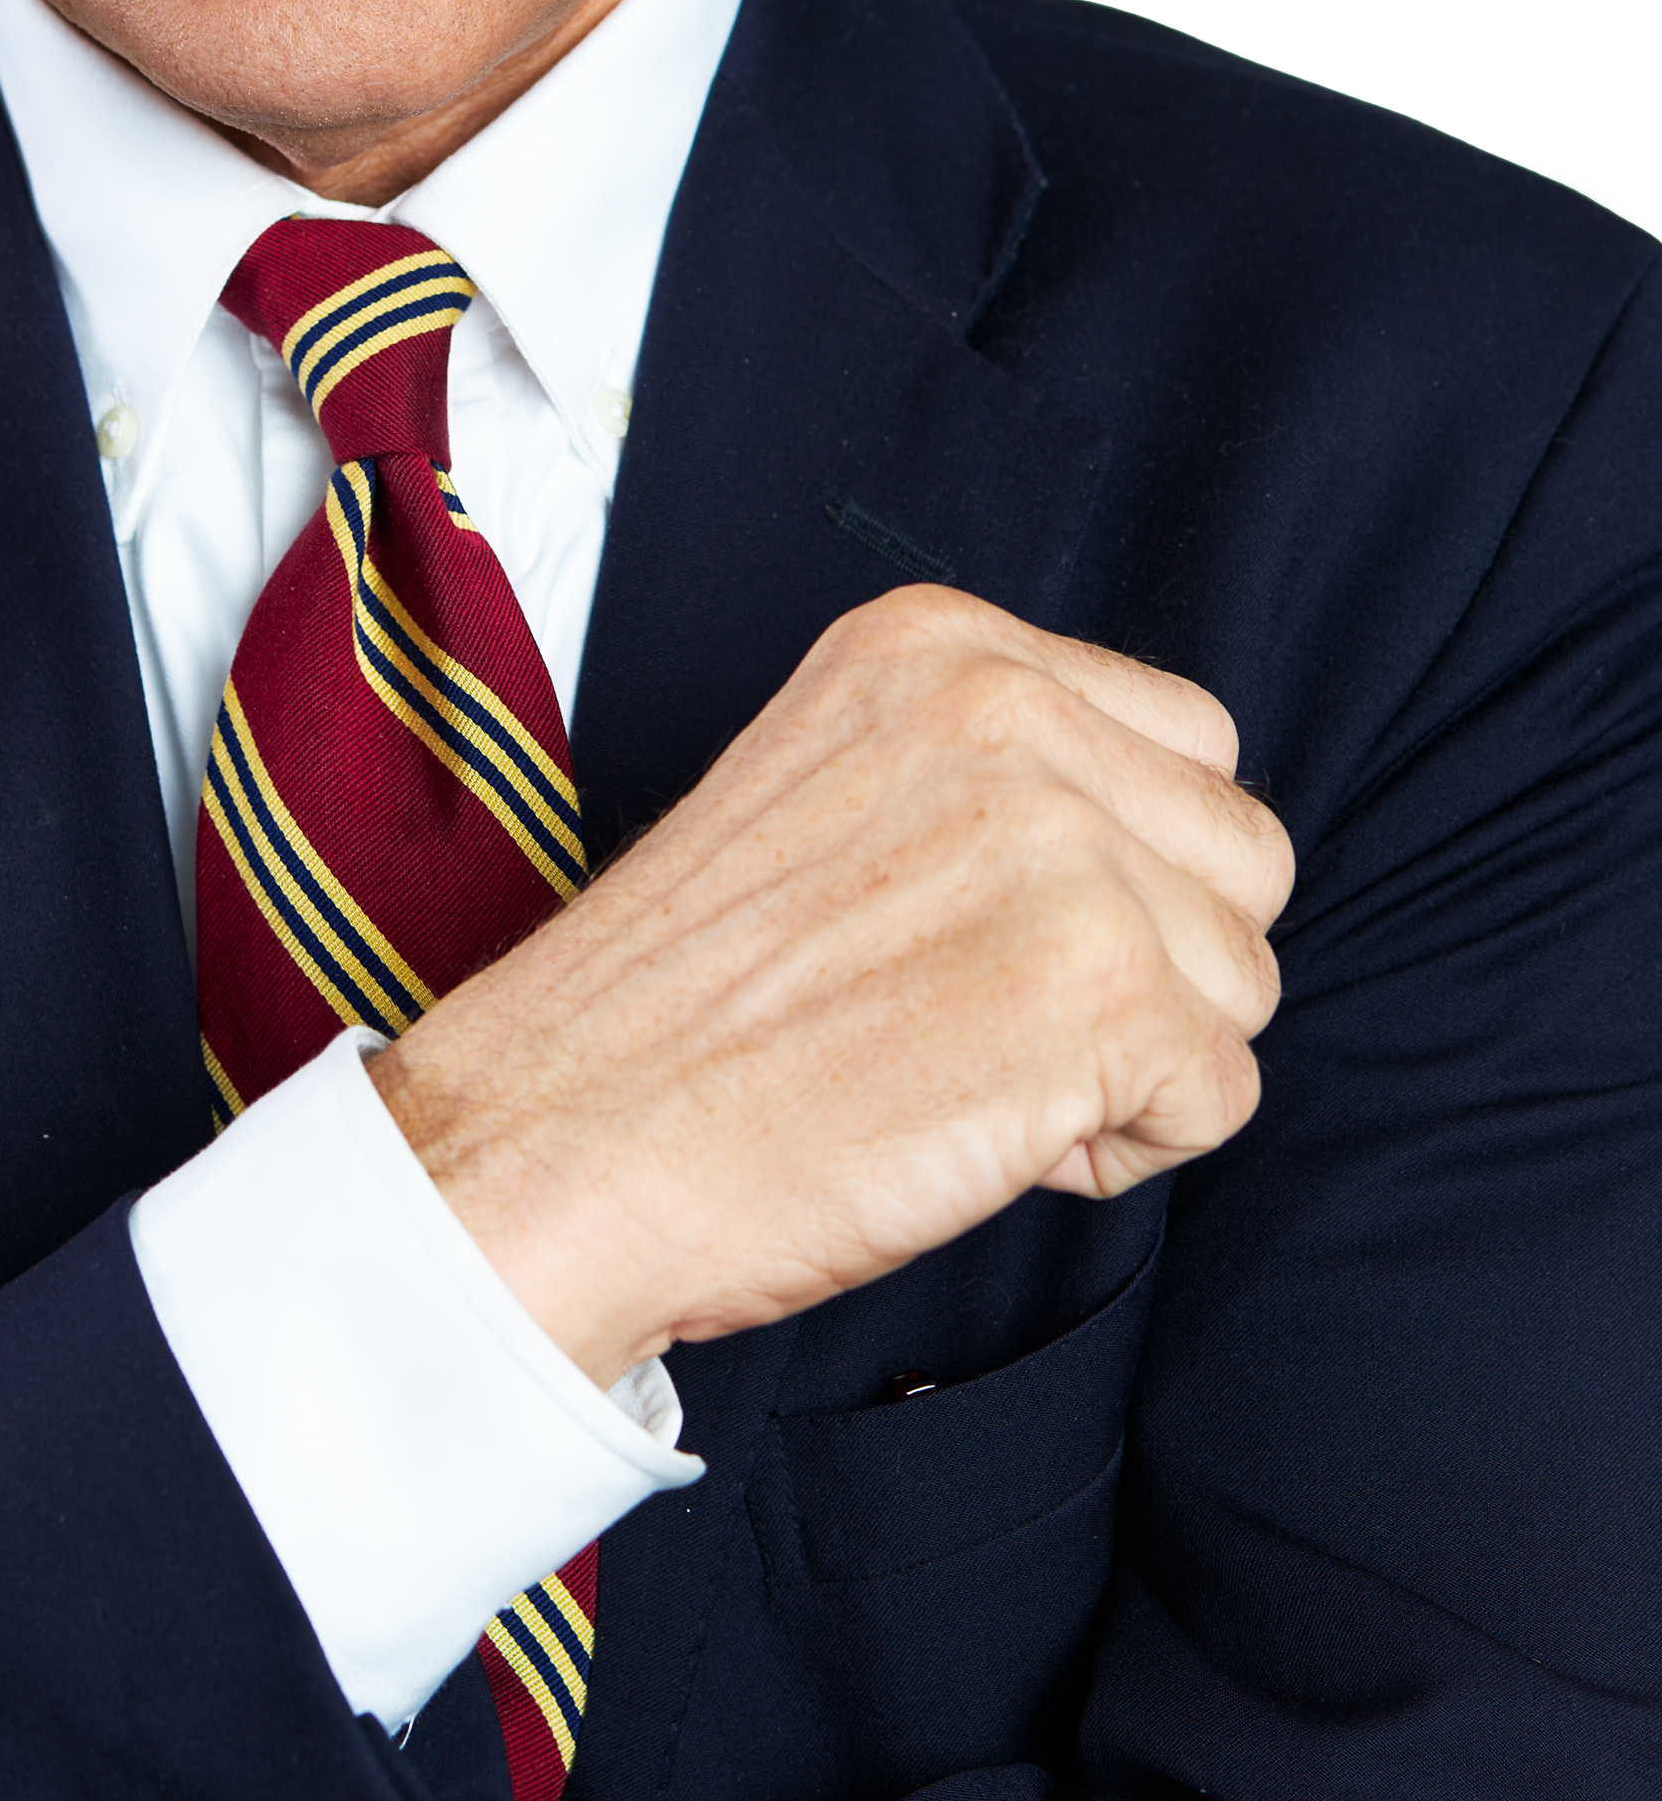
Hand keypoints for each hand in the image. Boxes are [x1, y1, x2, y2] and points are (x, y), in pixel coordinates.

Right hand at [369, 587, 1291, 1392]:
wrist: (557, 1141)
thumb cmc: (676, 1012)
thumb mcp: (834, 789)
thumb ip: (994, 773)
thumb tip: (1164, 846)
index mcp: (940, 646)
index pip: (1187, 746)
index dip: (1116, 872)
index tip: (978, 932)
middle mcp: (1011, 712)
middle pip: (1242, 857)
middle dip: (1154, 964)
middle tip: (978, 1017)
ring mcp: (1061, 844)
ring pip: (1242, 981)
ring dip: (1134, 1060)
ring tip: (964, 1070)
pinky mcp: (1099, 989)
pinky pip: (1219, 1099)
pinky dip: (1113, 1154)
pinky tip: (970, 1133)